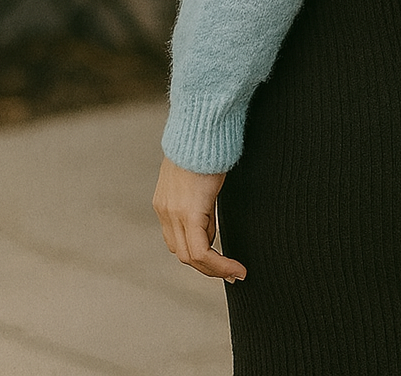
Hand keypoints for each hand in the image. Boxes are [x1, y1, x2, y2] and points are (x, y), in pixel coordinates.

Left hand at [153, 155, 246, 282]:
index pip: (178, 240)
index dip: (199, 253)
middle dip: (208, 266)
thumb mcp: (198, 174)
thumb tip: (210, 220)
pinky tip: (236, 267)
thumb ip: (199, 198)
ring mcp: (173, 213)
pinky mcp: (189, 212)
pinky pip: (201, 251)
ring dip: (214, 268)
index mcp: (165, 202)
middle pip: (183, 253)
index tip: (220, 260)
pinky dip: (219, 264)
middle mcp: (165, 211)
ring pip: (190, 257)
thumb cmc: (204, 143)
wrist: (200, 127)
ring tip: (235, 270)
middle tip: (231, 272)